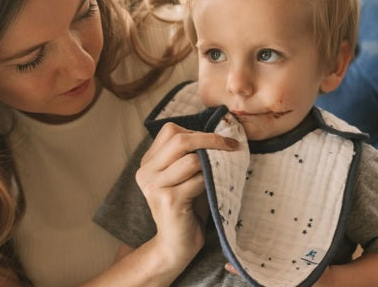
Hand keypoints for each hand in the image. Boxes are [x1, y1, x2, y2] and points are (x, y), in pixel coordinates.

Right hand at [136, 122, 238, 269]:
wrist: (175, 246)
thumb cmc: (186, 209)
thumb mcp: (183, 177)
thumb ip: (189, 156)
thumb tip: (218, 134)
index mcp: (148, 163)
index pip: (170, 131)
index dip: (196, 131)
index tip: (218, 140)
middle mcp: (146, 172)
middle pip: (179, 139)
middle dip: (210, 139)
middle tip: (231, 145)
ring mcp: (155, 186)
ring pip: (191, 159)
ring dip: (212, 164)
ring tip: (221, 172)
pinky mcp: (168, 200)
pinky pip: (198, 180)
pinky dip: (211, 181)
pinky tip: (215, 189)